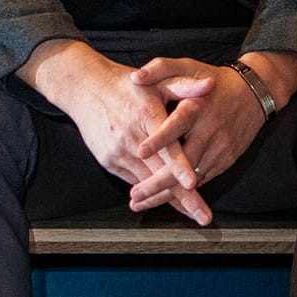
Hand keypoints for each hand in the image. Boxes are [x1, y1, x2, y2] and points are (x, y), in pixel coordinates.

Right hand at [20, 40, 213, 224]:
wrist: (85, 89)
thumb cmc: (126, 85)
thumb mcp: (157, 80)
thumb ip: (185, 86)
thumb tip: (211, 85)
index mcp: (146, 116)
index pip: (166, 145)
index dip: (179, 165)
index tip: (192, 183)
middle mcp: (131, 138)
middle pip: (159, 174)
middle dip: (184, 198)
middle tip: (204, 216)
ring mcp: (117, 153)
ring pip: (147, 183)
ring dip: (169, 200)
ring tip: (192, 214)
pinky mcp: (109, 162)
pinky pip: (134, 181)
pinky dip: (151, 192)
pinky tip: (169, 202)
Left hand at [126, 57, 266, 212]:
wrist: (254, 93)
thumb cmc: (214, 79)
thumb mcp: (188, 66)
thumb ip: (161, 68)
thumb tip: (136, 78)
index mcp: (197, 107)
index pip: (177, 125)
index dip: (160, 139)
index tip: (141, 152)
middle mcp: (210, 130)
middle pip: (183, 162)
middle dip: (158, 182)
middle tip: (134, 194)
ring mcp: (220, 148)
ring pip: (193, 178)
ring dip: (167, 193)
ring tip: (141, 202)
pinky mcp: (227, 159)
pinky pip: (203, 179)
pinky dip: (184, 193)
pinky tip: (165, 199)